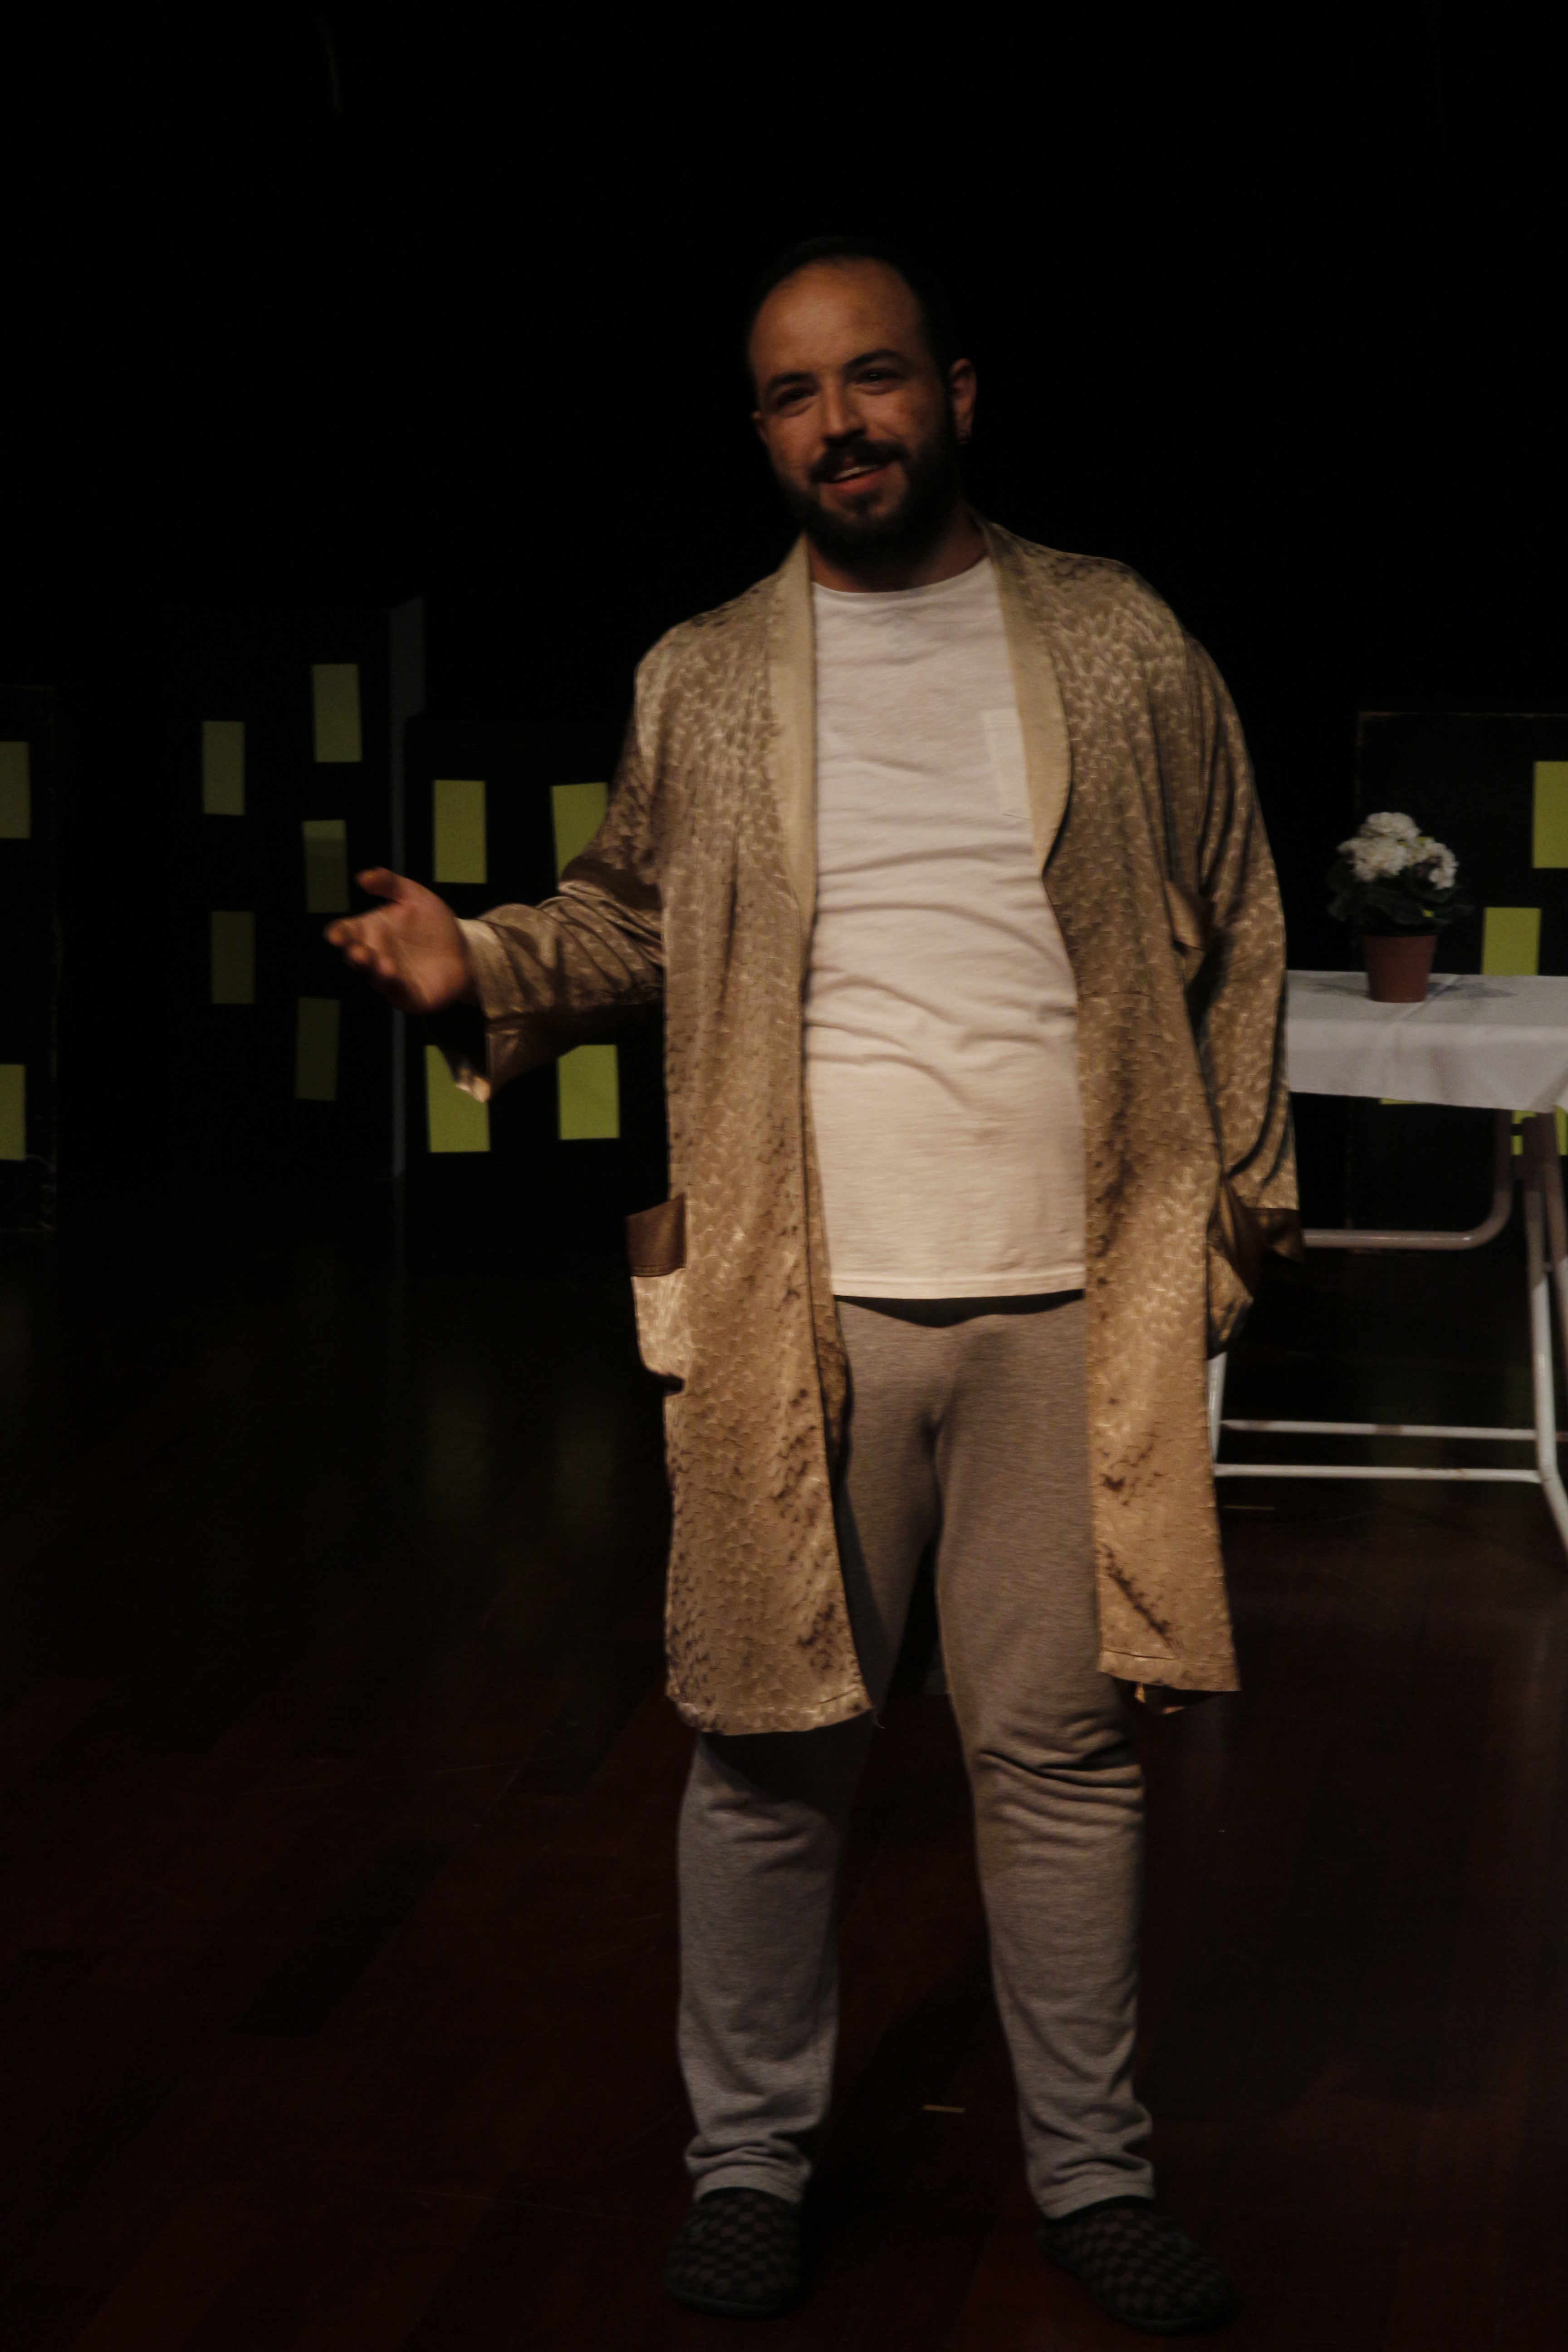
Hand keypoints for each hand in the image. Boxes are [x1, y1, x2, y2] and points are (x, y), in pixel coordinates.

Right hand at [326, 869, 475, 1014]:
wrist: (462, 947)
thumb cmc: (430, 921)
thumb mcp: (413, 895)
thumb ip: (389, 883)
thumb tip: (363, 876)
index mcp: (369, 931)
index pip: (345, 933)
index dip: (338, 934)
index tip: (336, 935)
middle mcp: (374, 957)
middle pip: (356, 959)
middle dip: (355, 956)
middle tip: (358, 952)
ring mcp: (389, 979)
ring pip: (376, 979)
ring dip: (377, 973)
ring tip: (384, 964)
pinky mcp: (409, 997)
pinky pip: (398, 994)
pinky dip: (395, 987)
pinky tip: (395, 977)